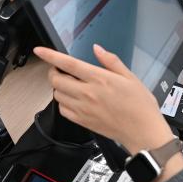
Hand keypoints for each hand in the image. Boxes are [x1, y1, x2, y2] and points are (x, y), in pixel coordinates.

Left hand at [34, 45, 173, 153]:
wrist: (143, 132)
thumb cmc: (140, 105)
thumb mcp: (130, 77)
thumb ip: (111, 61)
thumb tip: (97, 49)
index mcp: (99, 79)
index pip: (68, 64)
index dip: (51, 56)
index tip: (39, 50)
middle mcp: (87, 94)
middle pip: (56, 80)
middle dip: (54, 72)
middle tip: (60, 70)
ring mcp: (83, 109)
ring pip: (57, 95)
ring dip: (59, 87)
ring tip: (69, 84)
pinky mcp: (82, 122)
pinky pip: (63, 110)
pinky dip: (63, 103)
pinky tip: (73, 100)